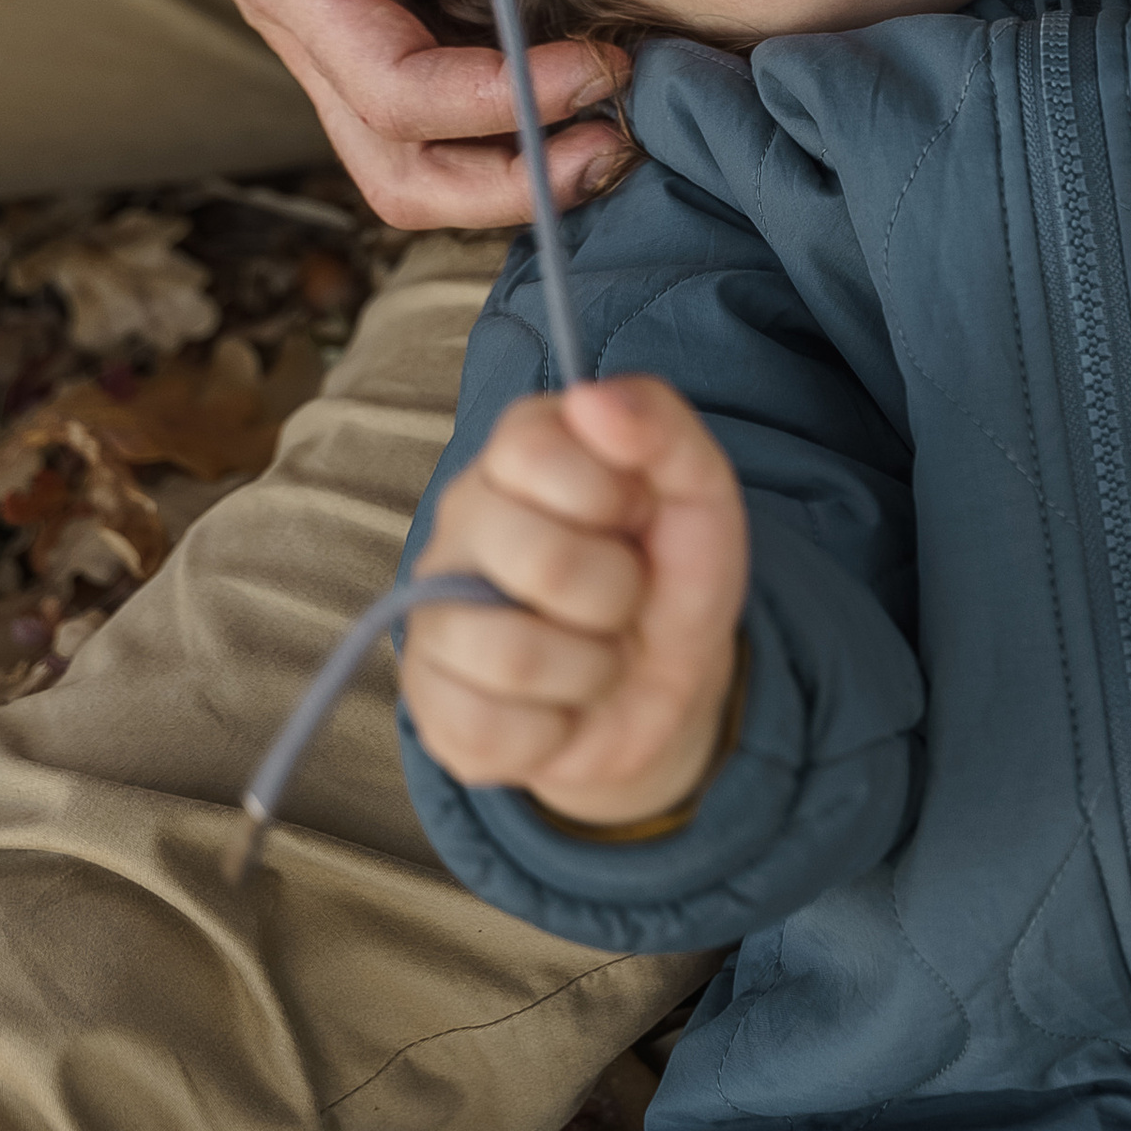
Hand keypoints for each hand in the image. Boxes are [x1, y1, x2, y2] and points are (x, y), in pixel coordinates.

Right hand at [119, 0, 625, 225]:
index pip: (392, 89)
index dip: (493, 100)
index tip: (589, 68)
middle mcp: (314, 25)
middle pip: (403, 168)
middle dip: (510, 181)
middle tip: (617, 140)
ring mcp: (346, 27)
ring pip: (423, 154)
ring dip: (520, 165)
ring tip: (620, 127)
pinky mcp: (379, 7)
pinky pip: (443, 100)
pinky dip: (517, 114)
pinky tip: (590, 76)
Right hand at [403, 378, 749, 826]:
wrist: (669, 686)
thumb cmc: (672, 573)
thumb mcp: (699, 493)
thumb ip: (661, 426)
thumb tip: (593, 398)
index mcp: (516, 455)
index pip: (533, 451)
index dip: (611, 497)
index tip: (635, 515)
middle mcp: (458, 525)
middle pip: (537, 559)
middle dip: (617, 592)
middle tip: (622, 596)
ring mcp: (433, 617)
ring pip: (513, 655)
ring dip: (592, 669)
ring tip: (595, 653)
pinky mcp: (432, 707)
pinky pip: (488, 731)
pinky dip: (553, 732)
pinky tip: (559, 708)